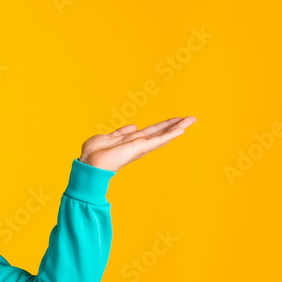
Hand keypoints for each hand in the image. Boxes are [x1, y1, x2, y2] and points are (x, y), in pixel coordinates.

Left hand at [80, 116, 196, 172]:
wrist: (90, 163)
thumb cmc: (94, 153)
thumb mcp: (108, 138)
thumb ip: (122, 133)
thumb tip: (134, 126)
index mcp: (130, 142)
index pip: (150, 132)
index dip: (162, 126)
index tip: (175, 120)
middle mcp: (138, 145)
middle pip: (160, 132)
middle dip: (175, 125)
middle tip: (191, 118)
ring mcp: (140, 147)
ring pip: (162, 135)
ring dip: (177, 127)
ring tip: (191, 120)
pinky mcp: (140, 148)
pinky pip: (158, 140)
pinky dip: (170, 135)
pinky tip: (182, 129)